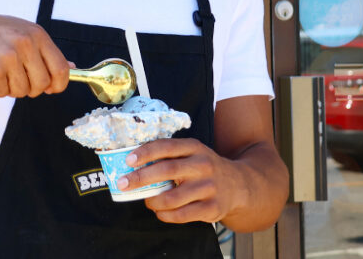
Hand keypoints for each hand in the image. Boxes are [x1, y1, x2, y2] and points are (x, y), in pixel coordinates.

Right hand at [0, 10, 72, 97]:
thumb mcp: (21, 31)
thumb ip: (45, 51)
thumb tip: (73, 68)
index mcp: (36, 34)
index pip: (61, 69)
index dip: (59, 84)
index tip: (51, 88)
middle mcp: (26, 44)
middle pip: (43, 84)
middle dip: (31, 88)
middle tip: (16, 77)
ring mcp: (9, 58)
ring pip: (22, 92)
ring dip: (11, 87)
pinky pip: (3, 93)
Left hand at [116, 138, 244, 223]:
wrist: (239, 185)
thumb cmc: (205, 168)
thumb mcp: (193, 153)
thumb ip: (170, 155)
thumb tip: (133, 163)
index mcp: (195, 148)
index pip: (167, 146)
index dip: (146, 153)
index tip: (128, 160)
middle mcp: (203, 165)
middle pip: (168, 170)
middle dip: (141, 178)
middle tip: (124, 183)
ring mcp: (209, 187)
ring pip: (172, 197)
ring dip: (153, 201)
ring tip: (146, 201)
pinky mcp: (212, 208)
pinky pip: (182, 215)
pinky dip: (165, 215)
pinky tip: (160, 212)